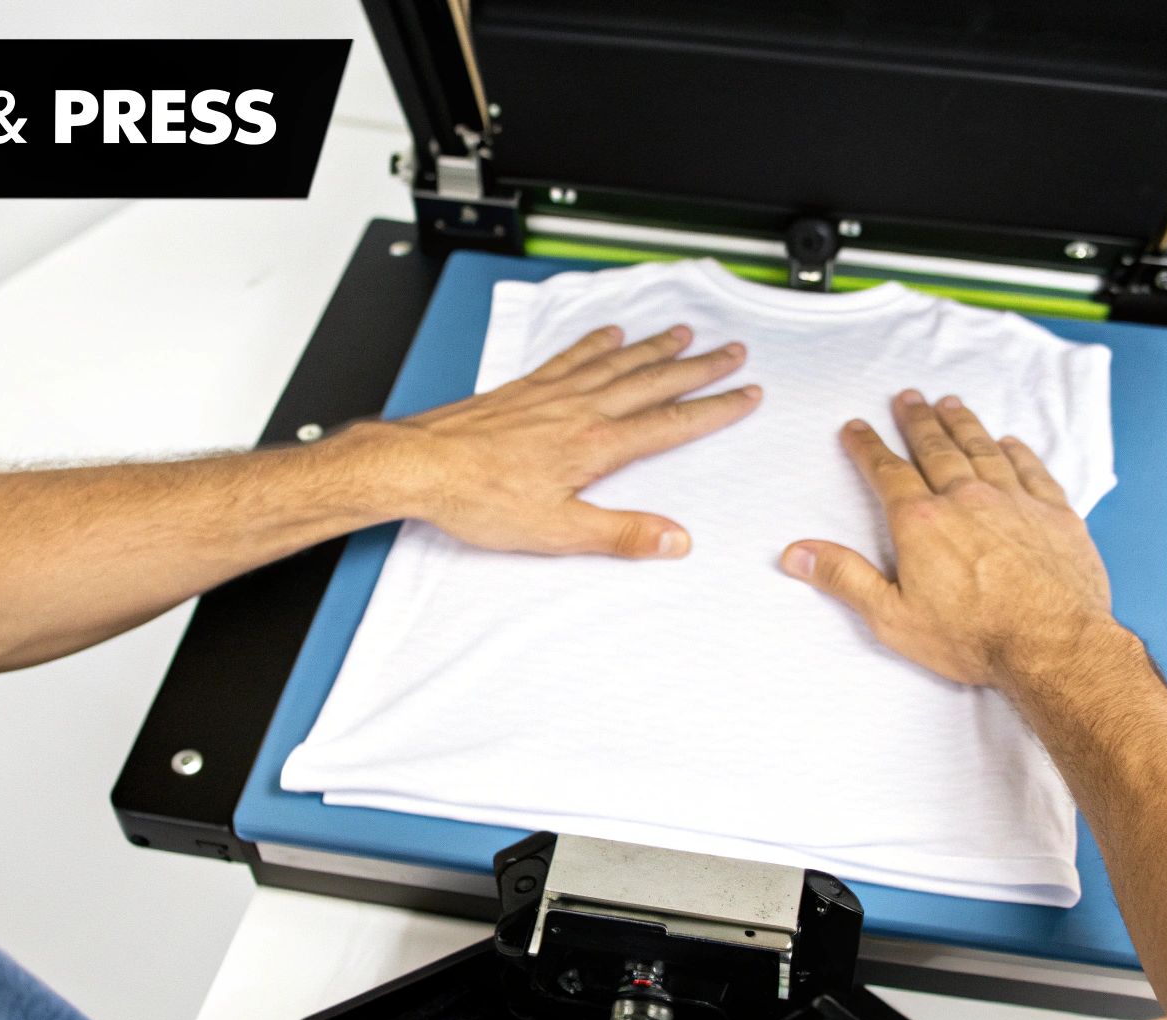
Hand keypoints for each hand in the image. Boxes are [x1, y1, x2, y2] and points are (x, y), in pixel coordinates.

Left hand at [358, 324, 760, 557]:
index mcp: (596, 445)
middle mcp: (580, 409)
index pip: (671, 424)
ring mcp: (552, 393)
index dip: (714, 409)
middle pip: (653, 382)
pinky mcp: (524, 389)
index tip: (746, 395)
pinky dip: (596, 342)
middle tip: (734, 352)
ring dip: (655, 347)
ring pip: (618, 362)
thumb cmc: (480, 498)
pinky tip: (609, 333)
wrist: (420, 465)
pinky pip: (571, 356)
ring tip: (685, 333)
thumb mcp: (558, 532)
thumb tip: (674, 540)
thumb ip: (621, 534)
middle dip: (699, 368)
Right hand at [780, 390, 1115, 688]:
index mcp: (921, 522)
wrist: (1053, 646)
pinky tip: (1010, 442)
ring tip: (950, 403)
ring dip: (963, 424)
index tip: (857, 427)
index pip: (887, 472)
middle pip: (936, 449)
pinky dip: (1018, 451)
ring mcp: (1014, 502)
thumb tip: (796, 552)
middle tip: (907, 398)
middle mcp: (966, 499)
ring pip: (982, 450)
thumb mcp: (891, 616)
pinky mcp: (1054, 514)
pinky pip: (1032, 470)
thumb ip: (844, 577)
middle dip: (917, 421)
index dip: (868, 447)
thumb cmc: (972, 638)